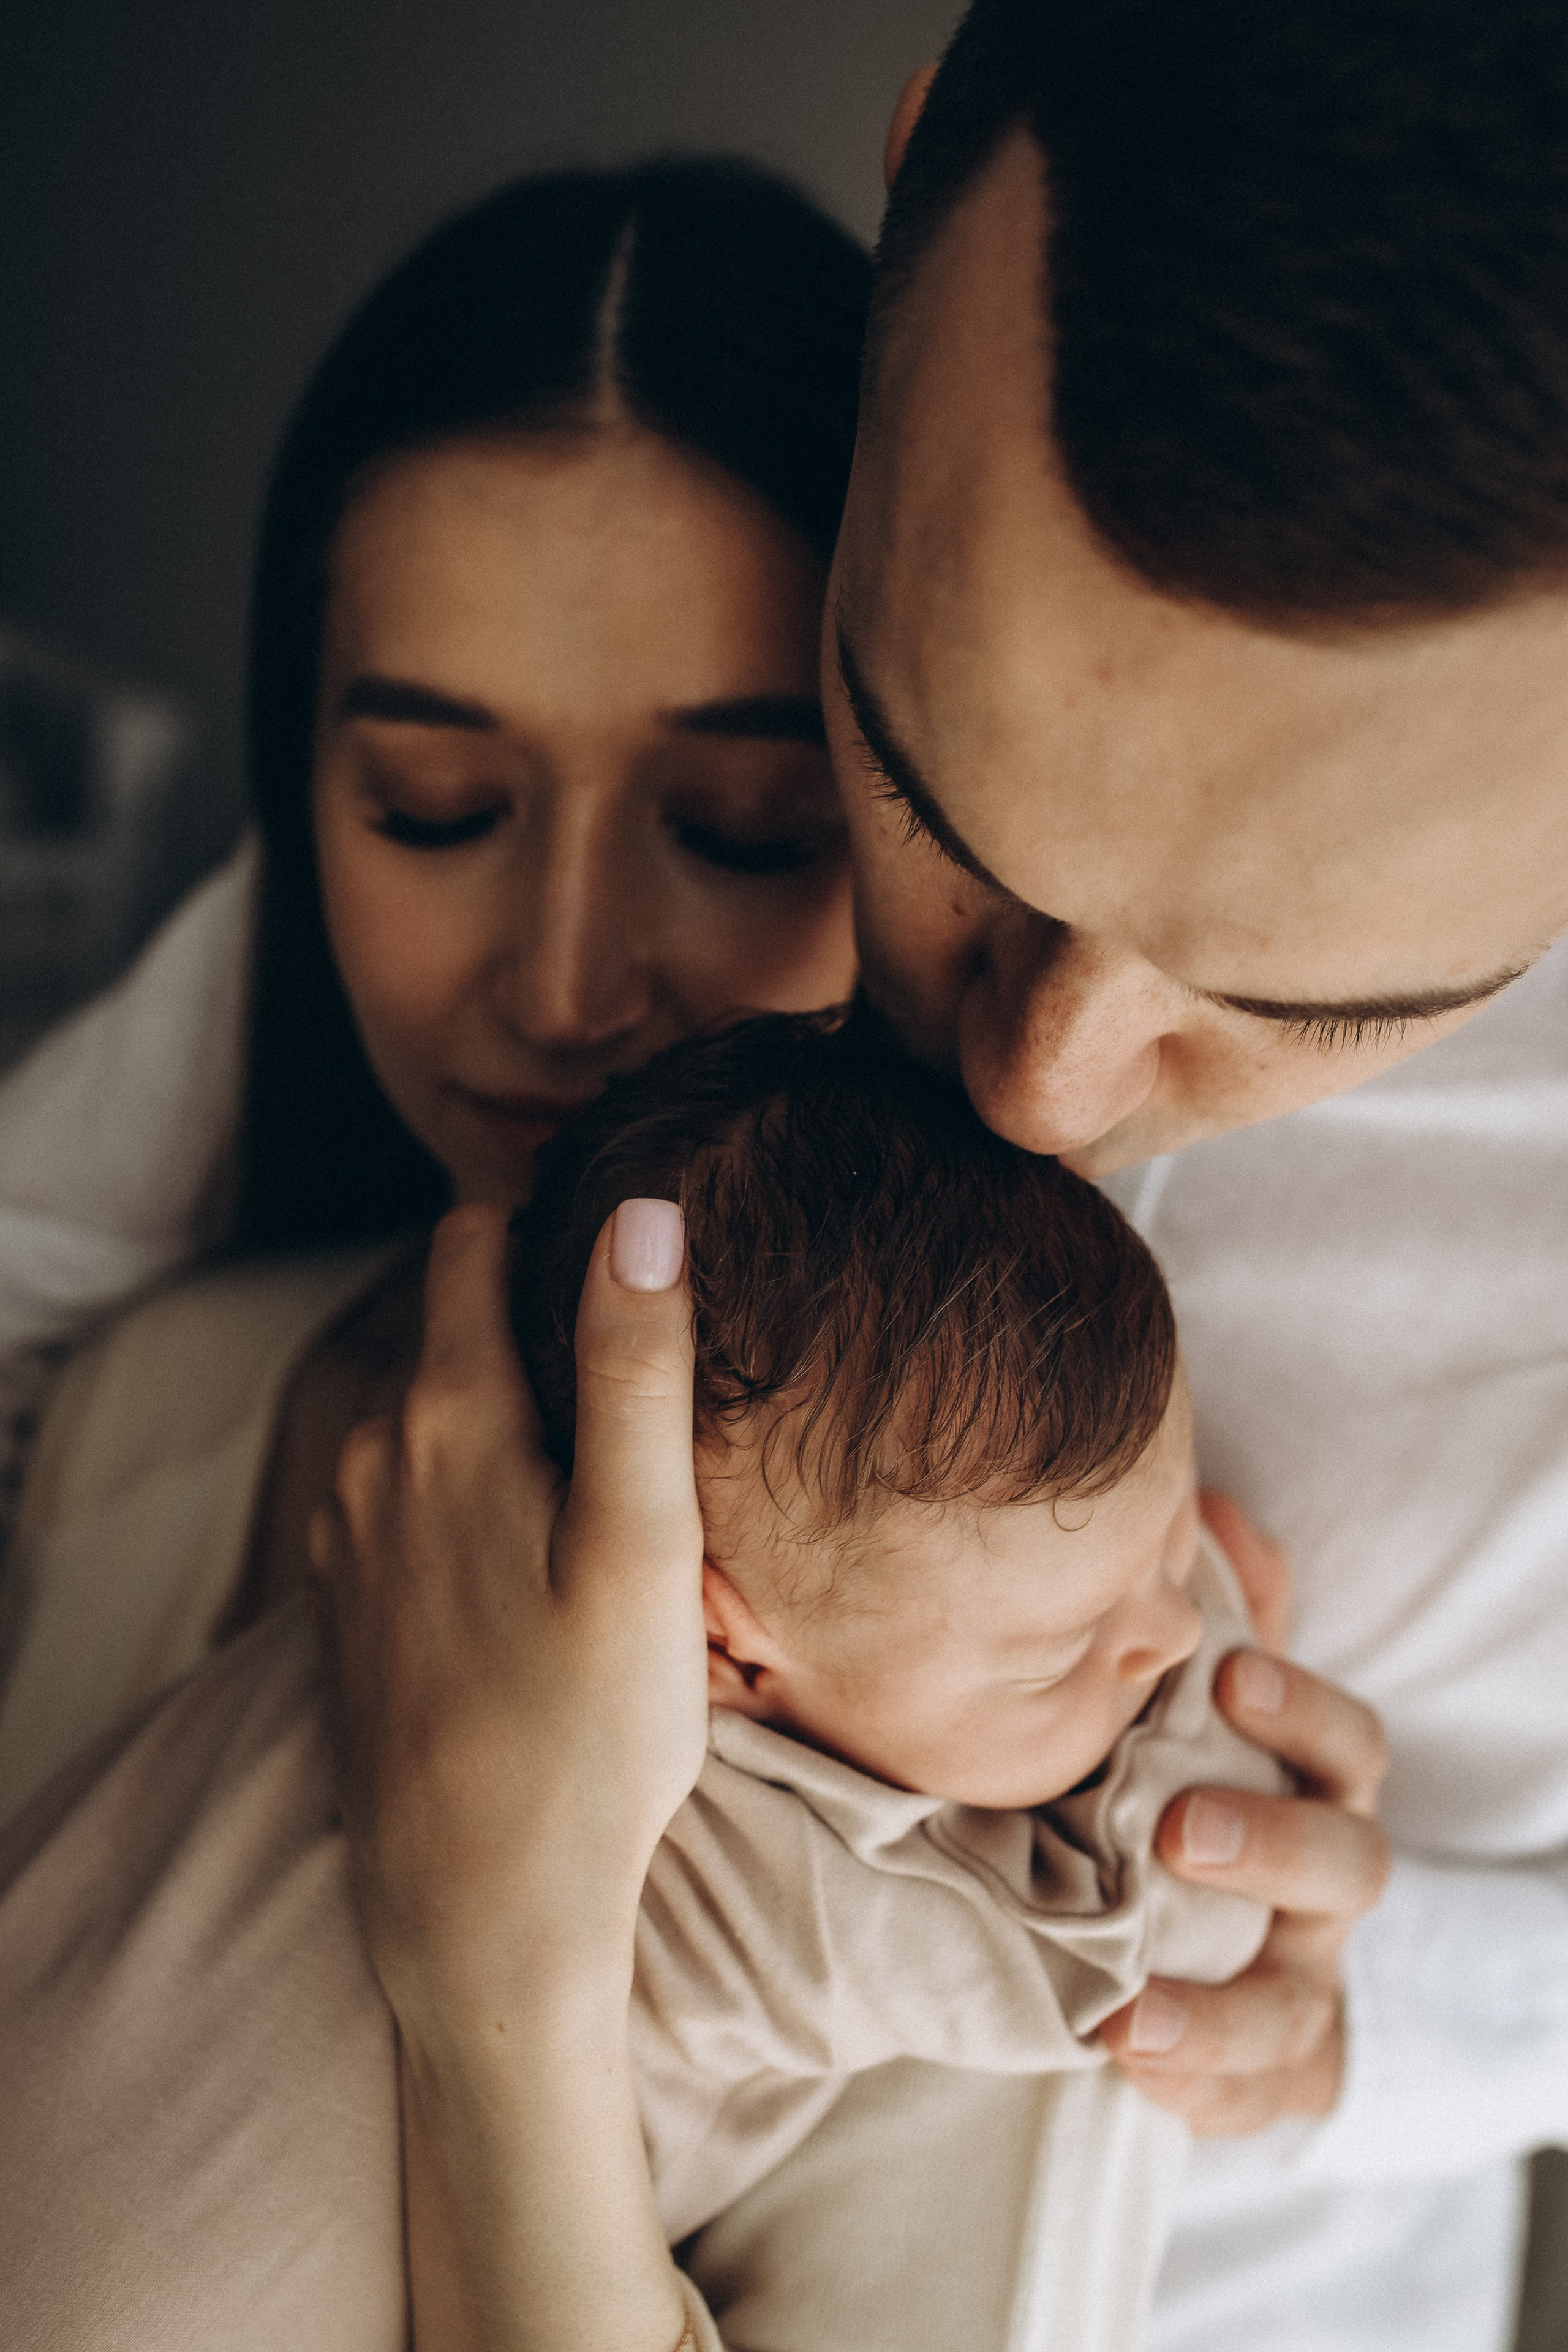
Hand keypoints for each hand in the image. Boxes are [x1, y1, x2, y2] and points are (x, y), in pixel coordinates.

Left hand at [309, 1198, 707, 2037]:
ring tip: (595, 1493)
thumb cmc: (587, 1736)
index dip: (548, 1222)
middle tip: (641, 1398)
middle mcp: (370, 1456)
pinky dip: (466, 1496)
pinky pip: (408, 1494)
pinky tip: (529, 1570)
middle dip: (537, 1332)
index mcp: (446, 1419)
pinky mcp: (345, 1601)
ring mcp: (346, 1531)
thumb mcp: (643, 1545)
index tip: (623, 1254)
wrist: (478, 1918)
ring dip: (504, 1425)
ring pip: (431, 1415)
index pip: (470, 1237)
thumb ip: (636, 1370)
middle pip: (454, 1327)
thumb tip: (640, 1210)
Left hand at [1099, 1494, 1389, 2134]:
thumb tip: (1209, 1502)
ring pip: (1292, 2004)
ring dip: (1218, 2013)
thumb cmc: (1206, 1775)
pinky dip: (1198, 2092)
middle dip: (1272, 1844)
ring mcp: (1305, 1980)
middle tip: (1177, 1833)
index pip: (1346, 1741)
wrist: (1224, 1928)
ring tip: (1130, 2018)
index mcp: (1317, 1784)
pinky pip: (1252, 2096)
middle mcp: (1326, 1885)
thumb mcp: (1217, 1699)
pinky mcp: (1271, 2070)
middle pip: (1346, 1864)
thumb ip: (1221, 1607)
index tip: (1231, 1675)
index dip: (1301, 1707)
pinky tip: (1132, 2075)